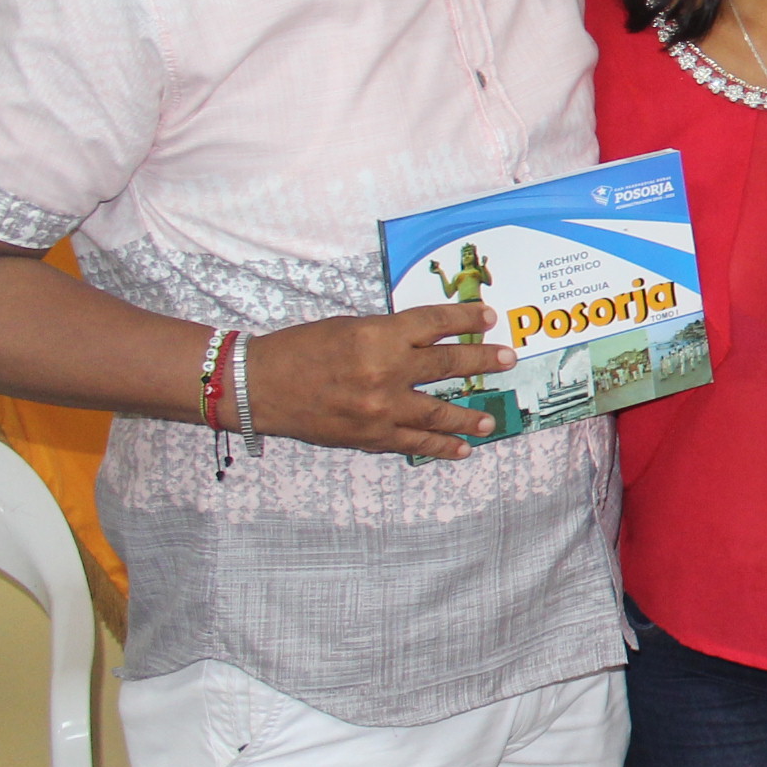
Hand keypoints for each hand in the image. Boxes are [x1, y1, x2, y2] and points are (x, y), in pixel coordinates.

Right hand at [243, 305, 519, 460]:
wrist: (258, 386)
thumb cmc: (300, 350)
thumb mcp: (349, 327)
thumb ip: (390, 335)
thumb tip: (430, 341)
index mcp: (379, 335)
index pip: (435, 323)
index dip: (465, 318)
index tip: (489, 317)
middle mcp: (385, 370)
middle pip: (449, 364)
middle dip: (483, 361)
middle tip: (508, 360)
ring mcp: (380, 407)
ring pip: (439, 413)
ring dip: (470, 416)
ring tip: (491, 420)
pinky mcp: (370, 436)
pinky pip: (415, 444)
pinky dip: (441, 447)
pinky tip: (461, 449)